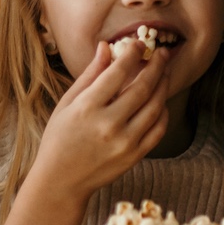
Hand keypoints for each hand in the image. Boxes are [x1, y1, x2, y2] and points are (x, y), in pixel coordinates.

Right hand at [6, 38, 170, 224]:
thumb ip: (90, 75)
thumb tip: (106, 46)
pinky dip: (163, 113)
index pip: (117, 72)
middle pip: (143, 88)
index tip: (139, 43)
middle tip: (162, 54)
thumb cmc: (59, 139)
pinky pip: (158, 130)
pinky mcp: (134, 156)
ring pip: (155, 107)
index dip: (132, 53)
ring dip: (163, 86)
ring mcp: (124, 142)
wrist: (61, 181)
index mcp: (87, 108)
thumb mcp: (67, 103)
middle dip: (156, 66)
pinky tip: (160, 102)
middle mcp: (108, 124)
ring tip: (164, 73)